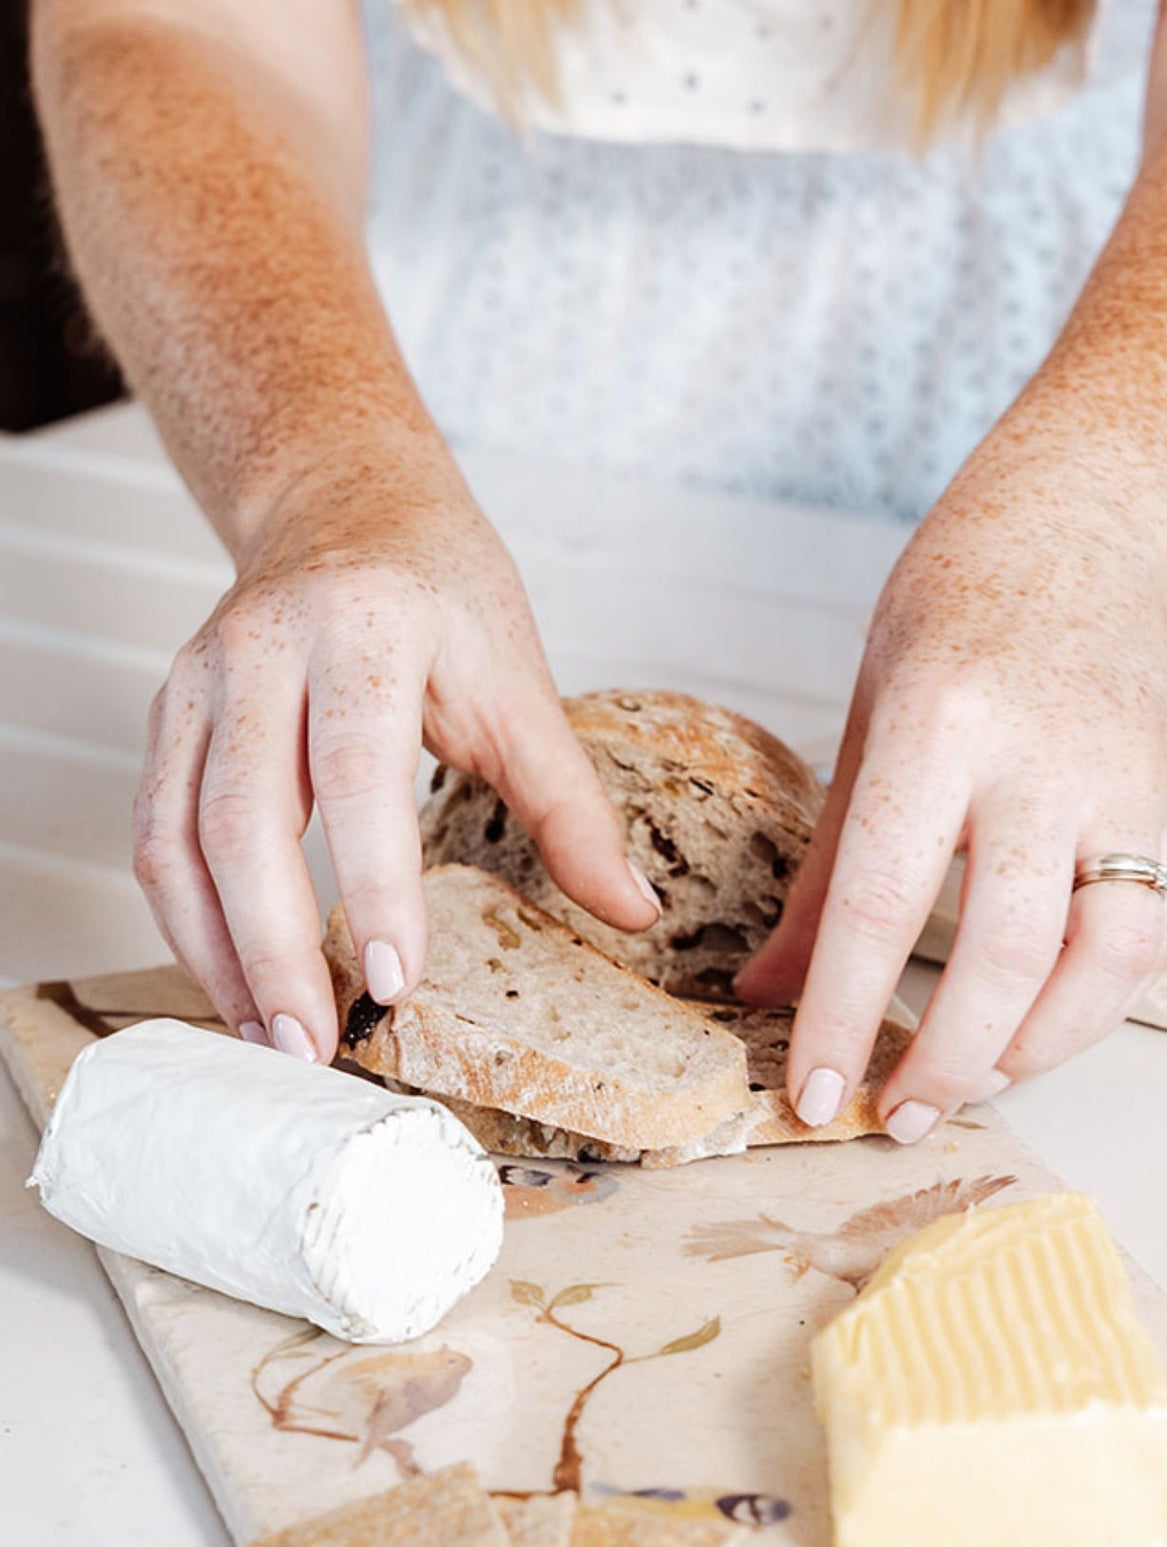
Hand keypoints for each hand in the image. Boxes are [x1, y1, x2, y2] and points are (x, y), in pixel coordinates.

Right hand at [134, 459, 657, 1058]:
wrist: (347, 502)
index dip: (372, 883)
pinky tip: (235, 981)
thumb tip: (633, 910)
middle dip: (274, 947)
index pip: (358, 772)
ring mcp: (199, 681)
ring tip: (270, 1037)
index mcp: (366, 631)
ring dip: (216, 952)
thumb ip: (571, 805)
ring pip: (176, 836)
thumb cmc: (441, 589)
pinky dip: (187, 920)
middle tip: (315, 1044)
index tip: (396, 978)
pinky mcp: (168, 714)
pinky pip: (154, 832)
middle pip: (244, 817)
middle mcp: (262, 650)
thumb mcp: (522, 682)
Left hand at [737, 511, 1166, 1141]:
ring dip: (1032, 1051)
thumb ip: (825, 876)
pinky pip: (1153, 938)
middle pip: (1004, 955)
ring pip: (1100, 965)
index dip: (843, 1012)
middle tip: (896, 1114)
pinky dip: (1097, 1004)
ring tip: (971, 1082)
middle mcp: (1047, 758)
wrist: (1079, 535)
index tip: (813, 1089)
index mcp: (943, 726)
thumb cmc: (956, 619)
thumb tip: (768, 992)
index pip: (885, 901)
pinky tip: (1042, 1028)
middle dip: (943, 1061)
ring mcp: (1131, 782)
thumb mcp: (865, 729)